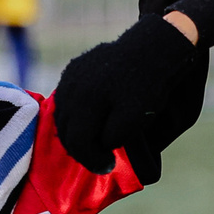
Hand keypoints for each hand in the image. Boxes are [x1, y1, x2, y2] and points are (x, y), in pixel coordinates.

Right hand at [52, 14, 206, 173]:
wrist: (152, 48)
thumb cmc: (146, 86)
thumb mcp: (133, 120)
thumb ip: (110, 138)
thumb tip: (98, 146)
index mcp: (83, 102)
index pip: (77, 142)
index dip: (92, 160)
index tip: (108, 166)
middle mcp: (70, 88)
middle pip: (65, 131)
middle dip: (82, 150)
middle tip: (101, 159)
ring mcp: (69, 76)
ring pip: (62, 116)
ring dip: (75, 133)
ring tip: (94, 143)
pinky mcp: (73, 68)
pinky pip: (65, 100)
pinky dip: (74, 116)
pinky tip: (88, 121)